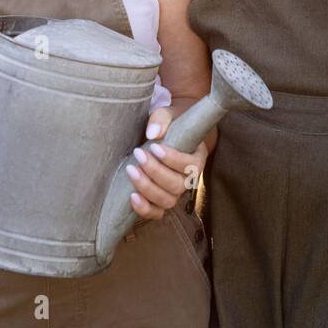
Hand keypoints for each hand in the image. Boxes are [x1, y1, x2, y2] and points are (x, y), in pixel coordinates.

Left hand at [125, 105, 208, 221]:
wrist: (168, 134)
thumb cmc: (170, 124)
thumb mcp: (168, 115)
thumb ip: (161, 119)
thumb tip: (152, 133)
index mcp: (196, 158)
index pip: (189, 165)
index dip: (172, 159)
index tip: (154, 147)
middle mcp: (189, 179)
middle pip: (177, 185)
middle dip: (155, 172)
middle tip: (138, 154)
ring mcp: (175, 192)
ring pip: (167, 200)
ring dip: (148, 188)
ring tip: (131, 170)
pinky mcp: (161, 200)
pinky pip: (157, 213)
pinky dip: (145, 209)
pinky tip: (132, 197)